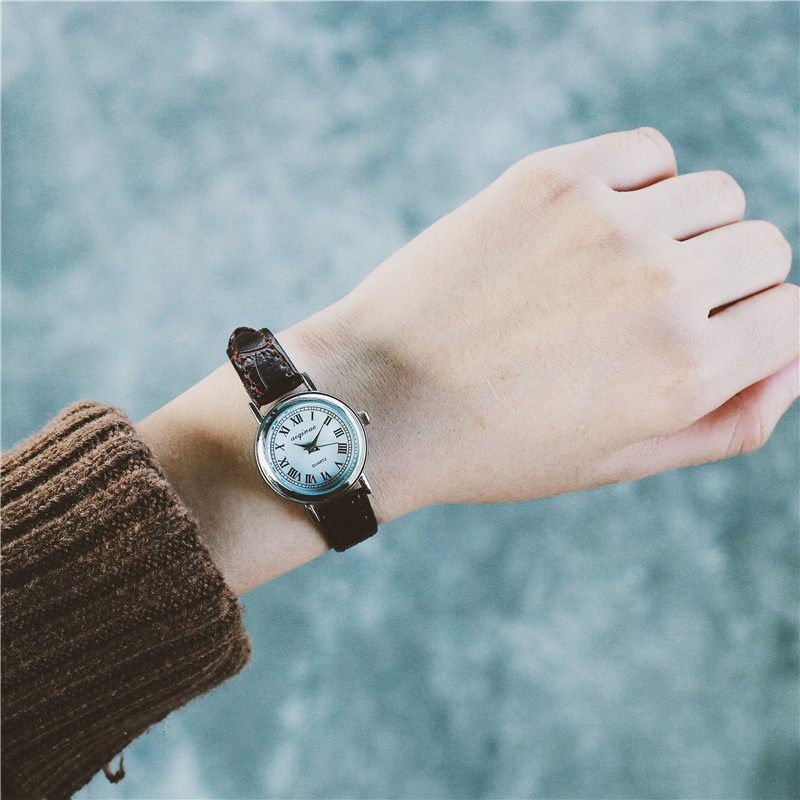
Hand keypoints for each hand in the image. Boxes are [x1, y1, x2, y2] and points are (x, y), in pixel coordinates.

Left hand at [138, 127, 797, 594]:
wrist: (381, 399)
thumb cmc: (498, 444)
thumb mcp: (619, 462)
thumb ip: (728, 422)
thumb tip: (793, 361)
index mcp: (688, 372)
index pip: (792, 317)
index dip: (754, 330)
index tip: (705, 337)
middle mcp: (663, 289)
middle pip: (762, 249)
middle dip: (724, 283)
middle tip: (650, 311)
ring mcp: (608, 223)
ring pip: (715, 196)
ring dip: (687, 230)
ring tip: (618, 269)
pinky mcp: (551, 179)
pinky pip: (648, 153)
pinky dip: (640, 184)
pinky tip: (593, 224)